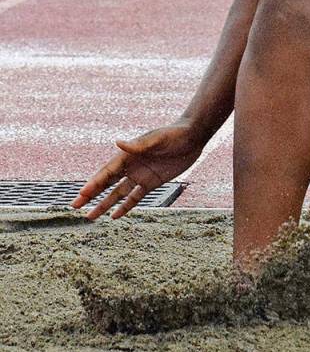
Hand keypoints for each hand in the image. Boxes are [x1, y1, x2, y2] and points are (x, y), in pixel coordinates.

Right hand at [71, 123, 206, 220]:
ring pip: (118, 193)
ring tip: (90, 217)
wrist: (193, 137)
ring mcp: (140, 175)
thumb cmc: (174, 134)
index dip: (94, 184)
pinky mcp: (152, 183)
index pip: (107, 172)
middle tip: (74, 206)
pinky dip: (125, 206)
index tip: (81, 195)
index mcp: (128, 155)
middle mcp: (131, 166)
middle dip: (91, 195)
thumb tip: (118, 143)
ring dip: (104, 204)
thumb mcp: (157, 139)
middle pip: (107, 183)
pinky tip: (114, 216)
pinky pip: (135, 197)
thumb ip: (138, 145)